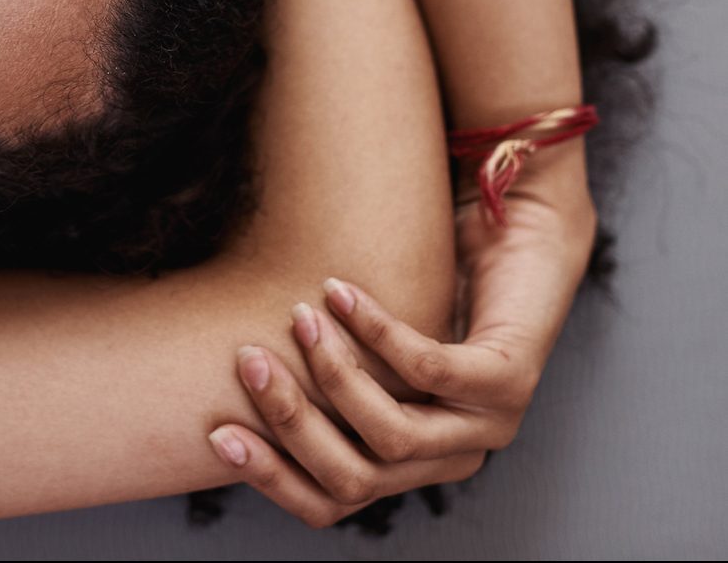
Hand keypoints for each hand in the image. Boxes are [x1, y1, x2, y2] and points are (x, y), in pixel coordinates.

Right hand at [204, 188, 597, 527]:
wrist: (516, 234)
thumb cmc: (427, 287)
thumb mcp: (360, 348)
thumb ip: (318, 374)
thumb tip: (229, 371)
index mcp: (411, 461)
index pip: (331, 501)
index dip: (270, 476)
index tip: (218, 434)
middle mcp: (451, 456)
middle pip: (355, 479)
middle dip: (291, 421)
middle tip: (250, 360)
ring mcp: (487, 423)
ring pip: (392, 437)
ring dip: (333, 375)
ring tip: (298, 317)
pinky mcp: (508, 379)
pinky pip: (429, 370)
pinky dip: (376, 332)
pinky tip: (339, 291)